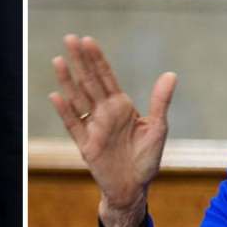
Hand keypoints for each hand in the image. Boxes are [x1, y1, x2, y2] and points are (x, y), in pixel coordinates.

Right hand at [49, 34, 176, 226]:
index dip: (97, 59)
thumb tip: (170, 75)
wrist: (134, 188)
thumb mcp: (158, 128)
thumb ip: (160, 102)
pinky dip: (65, 111)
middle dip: (80, 61)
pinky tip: (56, 96)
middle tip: (70, 38)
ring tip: (59, 60)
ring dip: (68, 80)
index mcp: (121, 106)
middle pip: (89, 81)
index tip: (88, 40)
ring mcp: (93, 127)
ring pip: (78, 98)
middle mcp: (104, 113)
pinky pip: (73, 125)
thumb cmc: (147, 160)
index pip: (106, 77)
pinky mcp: (86, 145)